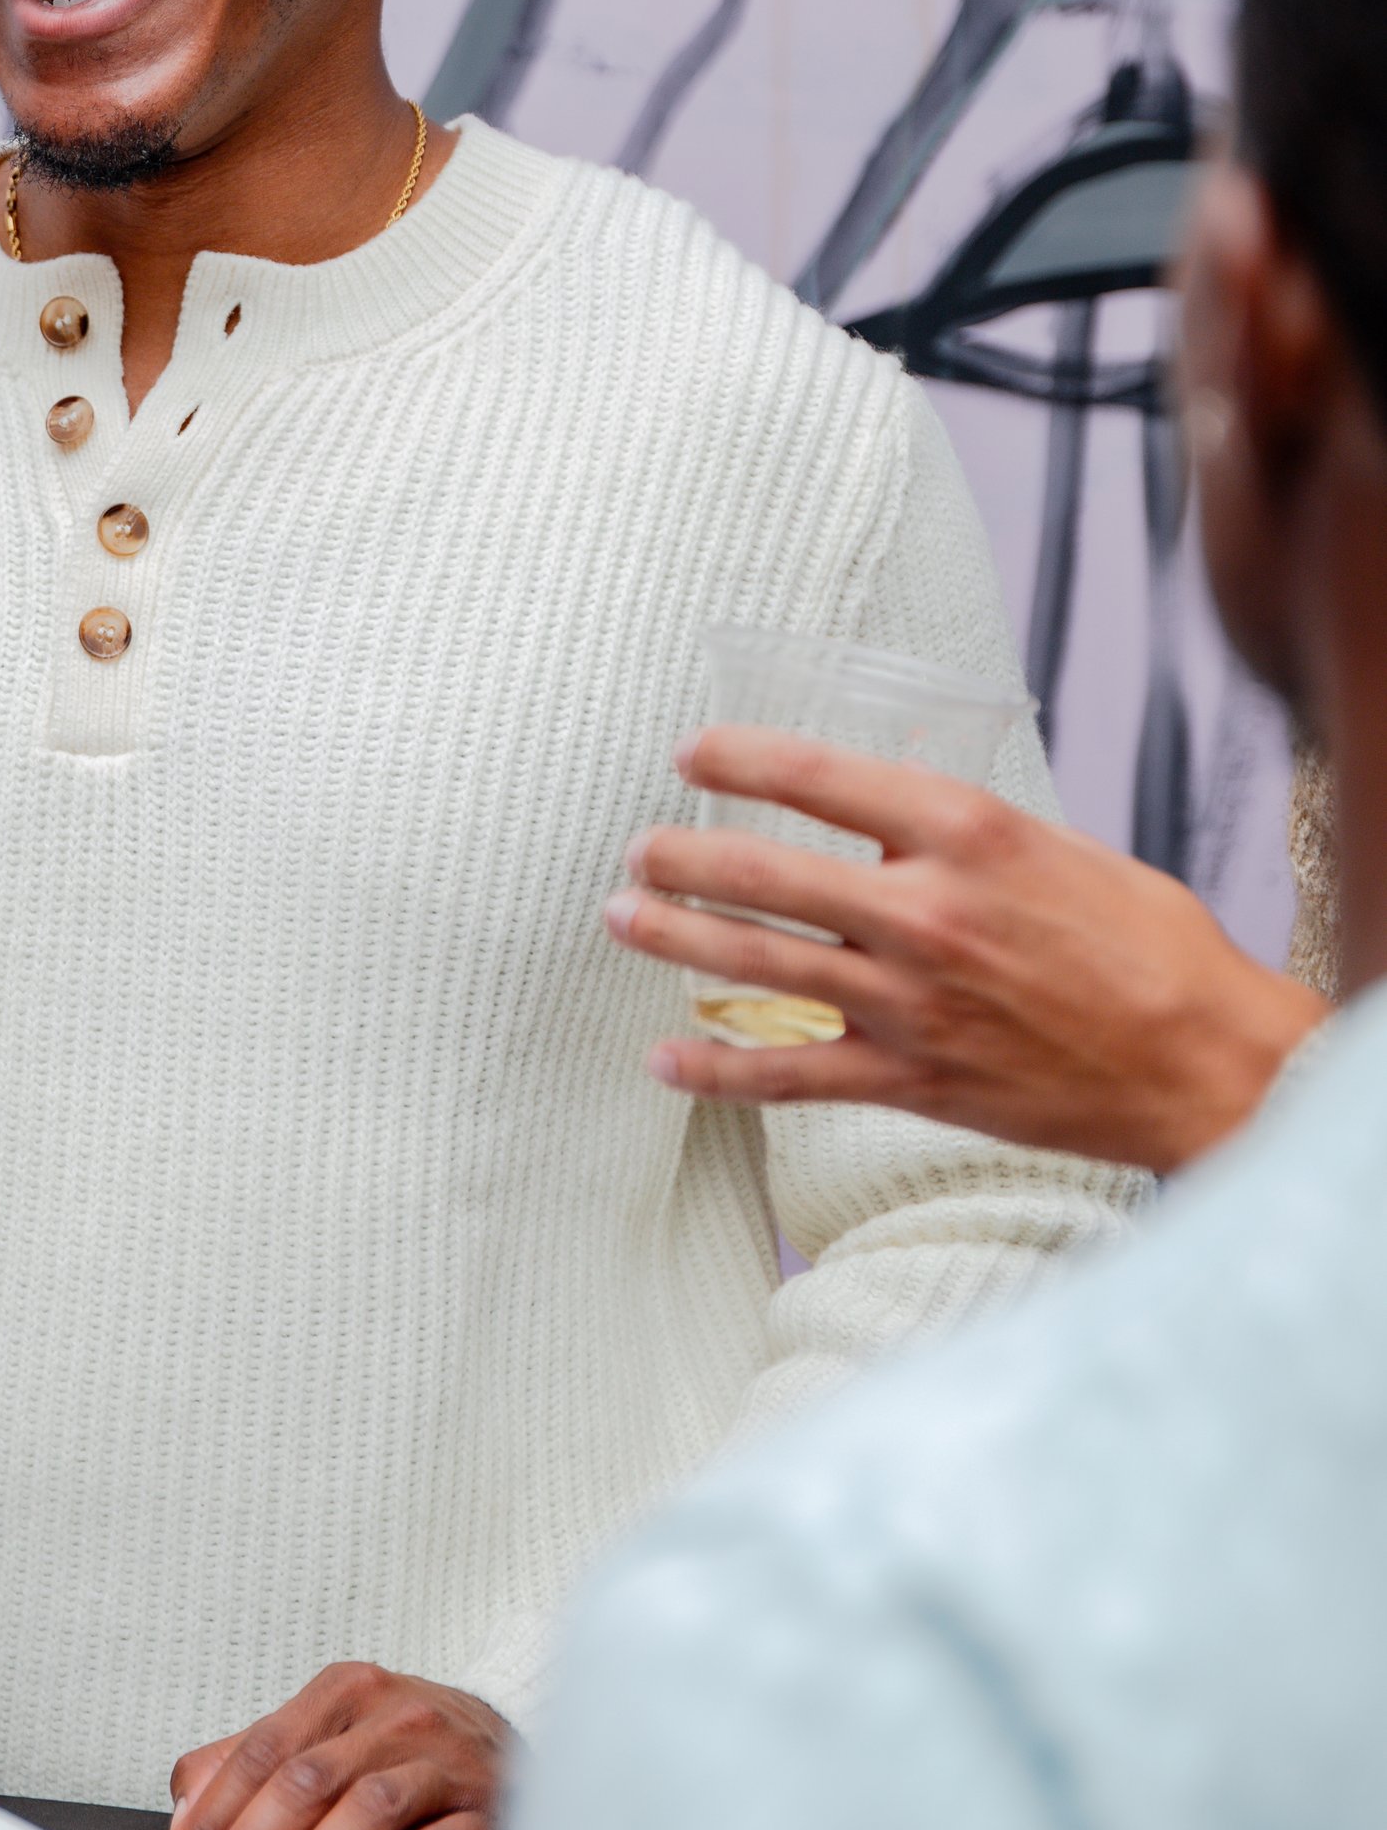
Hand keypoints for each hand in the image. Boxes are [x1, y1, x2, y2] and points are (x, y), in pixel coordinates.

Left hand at [148, 1666, 508, 1829]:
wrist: (521, 1756)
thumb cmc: (408, 1757)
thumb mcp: (331, 1741)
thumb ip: (253, 1767)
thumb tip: (182, 1815)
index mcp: (344, 1693)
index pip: (257, 1753)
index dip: (205, 1821)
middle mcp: (393, 1718)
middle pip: (303, 1782)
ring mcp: (443, 1763)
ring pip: (365, 1811)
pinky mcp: (485, 1812)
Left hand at [607, 726, 1323, 1175]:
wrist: (1204, 1061)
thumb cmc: (1146, 945)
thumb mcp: (1057, 847)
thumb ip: (961, 833)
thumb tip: (882, 813)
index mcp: (968, 832)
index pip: (822, 778)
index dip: (742, 758)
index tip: (692, 751)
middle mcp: (926, 911)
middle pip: (766, 873)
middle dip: (683, 856)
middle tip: (637, 848)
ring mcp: (910, 1002)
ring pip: (757, 964)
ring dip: (676, 937)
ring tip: (624, 916)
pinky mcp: (911, 1078)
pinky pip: (788, 1076)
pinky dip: (715, 1068)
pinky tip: (663, 1056)